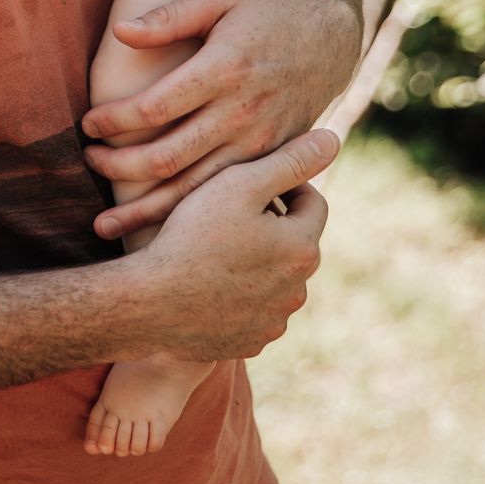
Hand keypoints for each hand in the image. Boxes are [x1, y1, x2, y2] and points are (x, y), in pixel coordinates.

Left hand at [82, 0, 360, 240]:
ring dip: (145, 209)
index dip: (113, 120)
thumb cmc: (267, 13)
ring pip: (194, 190)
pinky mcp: (271, 162)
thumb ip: (170, 16)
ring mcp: (259, 144)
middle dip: (118, 167)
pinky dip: (188, 218)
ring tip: (103, 225)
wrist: (333, 43)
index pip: (154, 107)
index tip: (87, 125)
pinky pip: (223, 198)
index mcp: (223, 69)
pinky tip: (157, 231)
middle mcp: (241, 113)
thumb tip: (119, 32)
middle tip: (89, 162)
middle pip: (167, 157)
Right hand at [129, 129, 337, 363]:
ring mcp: (274, 321)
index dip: (285, 185)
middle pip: (295, 242)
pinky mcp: (251, 342)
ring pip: (276, 279)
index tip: (253, 180)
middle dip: (272, 224)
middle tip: (230, 211)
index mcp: (302, 248)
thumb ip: (288, 161)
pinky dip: (241, 296)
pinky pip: (255, 311)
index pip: (313, 202)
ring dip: (258, 261)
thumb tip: (332, 141)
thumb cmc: (192, 235)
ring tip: (216, 246)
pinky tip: (209, 282)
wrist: (152, 302)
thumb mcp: (238, 185)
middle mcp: (298, 290)